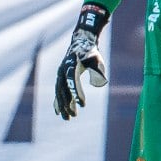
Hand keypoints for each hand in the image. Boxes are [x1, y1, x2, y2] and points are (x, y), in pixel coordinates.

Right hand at [51, 5, 109, 119]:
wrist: (81, 42)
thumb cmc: (91, 52)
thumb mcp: (96, 58)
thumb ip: (98, 69)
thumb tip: (102, 81)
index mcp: (71, 64)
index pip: (73, 81)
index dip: (77, 93)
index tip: (83, 105)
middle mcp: (62, 70)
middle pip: (63, 90)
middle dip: (68, 104)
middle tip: (74, 116)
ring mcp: (60, 74)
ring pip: (60, 93)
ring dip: (63, 106)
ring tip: (67, 118)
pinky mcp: (60, 78)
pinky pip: (58, 92)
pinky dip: (58, 102)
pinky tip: (59, 112)